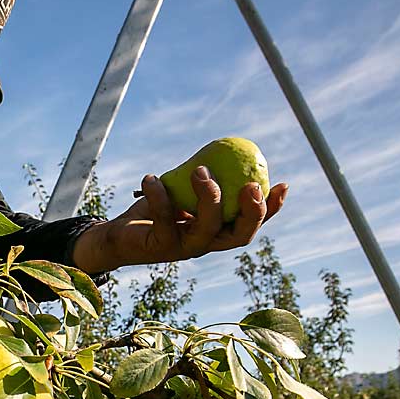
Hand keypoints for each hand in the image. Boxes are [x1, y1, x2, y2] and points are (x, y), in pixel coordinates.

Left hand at [71, 166, 288, 273]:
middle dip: (251, 213)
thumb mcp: (181, 190)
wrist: (117, 235)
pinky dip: (160, 195)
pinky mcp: (160, 247)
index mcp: (217, 231)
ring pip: (207, 230)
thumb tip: (228, 149)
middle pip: (239, 236)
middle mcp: (205, 244)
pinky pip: (166, 218)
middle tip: (250, 185)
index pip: (250, 224)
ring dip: (208, 198)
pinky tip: (151, 177)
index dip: (271, 209)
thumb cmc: (154, 209)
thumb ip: (204, 178)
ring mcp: (184, 249)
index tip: (282, 183)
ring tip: (200, 170)